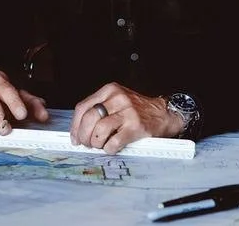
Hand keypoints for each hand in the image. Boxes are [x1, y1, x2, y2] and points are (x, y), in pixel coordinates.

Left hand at [69, 83, 183, 154]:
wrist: (163, 113)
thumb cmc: (137, 109)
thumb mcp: (117, 100)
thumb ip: (100, 109)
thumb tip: (79, 128)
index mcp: (110, 90)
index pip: (83, 107)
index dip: (75, 125)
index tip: (75, 136)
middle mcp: (118, 98)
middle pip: (89, 119)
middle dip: (84, 135)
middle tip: (86, 143)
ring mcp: (127, 112)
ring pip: (99, 130)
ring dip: (96, 142)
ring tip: (99, 145)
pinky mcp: (135, 127)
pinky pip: (114, 142)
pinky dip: (109, 148)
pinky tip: (111, 147)